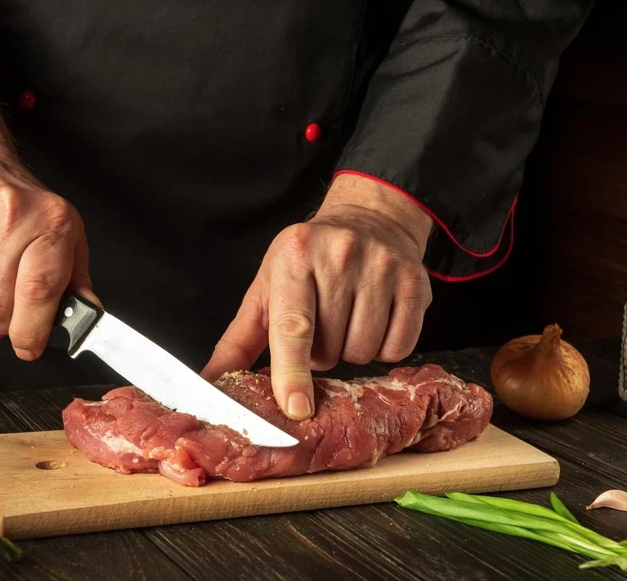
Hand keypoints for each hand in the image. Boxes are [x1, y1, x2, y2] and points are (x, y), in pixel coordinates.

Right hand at [0, 83, 97, 359]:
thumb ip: (76, 279)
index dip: (32, 329)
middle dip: (1, 320)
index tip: (28, 347)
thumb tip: (88, 316)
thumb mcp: (64, 234)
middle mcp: (11, 216)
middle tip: (4, 311)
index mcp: (51, 223)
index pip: (40, 289)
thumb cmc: (24, 206)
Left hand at [202, 173, 433, 419]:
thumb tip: (210, 383)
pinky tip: (375, 320)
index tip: (295, 408)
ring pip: (364, 352)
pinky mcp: (416, 283)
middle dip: (320, 353)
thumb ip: (238, 340)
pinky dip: (385, 348)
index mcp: (295, 257)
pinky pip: (399, 348)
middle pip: (330, 349)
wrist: (370, 218)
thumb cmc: (308, 261)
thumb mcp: (267, 289)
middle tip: (320, 324)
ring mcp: (382, 267)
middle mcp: (341, 257)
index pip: (293, 326)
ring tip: (346, 320)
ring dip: (351, 351)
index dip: (292, 372)